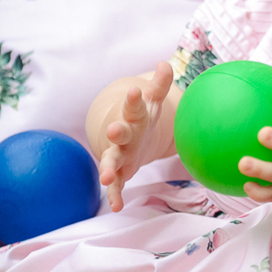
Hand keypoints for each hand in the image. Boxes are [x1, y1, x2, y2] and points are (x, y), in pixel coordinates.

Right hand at [98, 61, 173, 211]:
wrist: (126, 136)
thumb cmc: (143, 117)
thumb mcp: (153, 102)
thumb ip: (159, 86)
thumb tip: (165, 64)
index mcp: (134, 117)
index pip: (134, 106)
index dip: (133, 99)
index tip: (133, 90)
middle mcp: (124, 136)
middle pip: (119, 133)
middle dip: (116, 131)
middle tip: (112, 129)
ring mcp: (119, 154)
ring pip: (111, 161)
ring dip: (108, 169)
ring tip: (106, 177)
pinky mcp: (120, 172)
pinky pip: (117, 185)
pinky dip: (115, 195)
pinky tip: (116, 207)